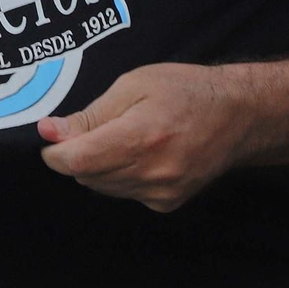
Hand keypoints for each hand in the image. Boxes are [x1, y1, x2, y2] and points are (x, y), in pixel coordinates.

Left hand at [37, 63, 253, 213]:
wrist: (239, 115)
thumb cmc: (186, 90)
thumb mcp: (134, 85)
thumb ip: (90, 114)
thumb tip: (49, 132)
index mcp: (141, 138)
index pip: (77, 162)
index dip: (56, 152)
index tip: (54, 136)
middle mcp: (152, 173)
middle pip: (85, 177)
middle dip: (77, 155)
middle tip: (93, 128)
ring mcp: (162, 193)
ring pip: (103, 188)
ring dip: (97, 166)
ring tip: (122, 137)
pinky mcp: (168, 203)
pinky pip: (125, 193)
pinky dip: (119, 176)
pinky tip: (140, 154)